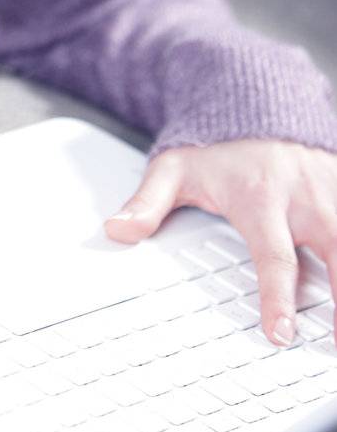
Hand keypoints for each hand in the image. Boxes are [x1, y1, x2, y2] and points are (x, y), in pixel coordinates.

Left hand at [104, 138, 336, 350]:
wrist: (253, 97)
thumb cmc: (216, 144)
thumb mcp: (173, 167)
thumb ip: (148, 202)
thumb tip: (117, 230)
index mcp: (259, 197)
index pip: (273, 256)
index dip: (277, 298)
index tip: (280, 334)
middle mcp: (302, 196)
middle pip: (335, 250)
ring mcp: (331, 190)